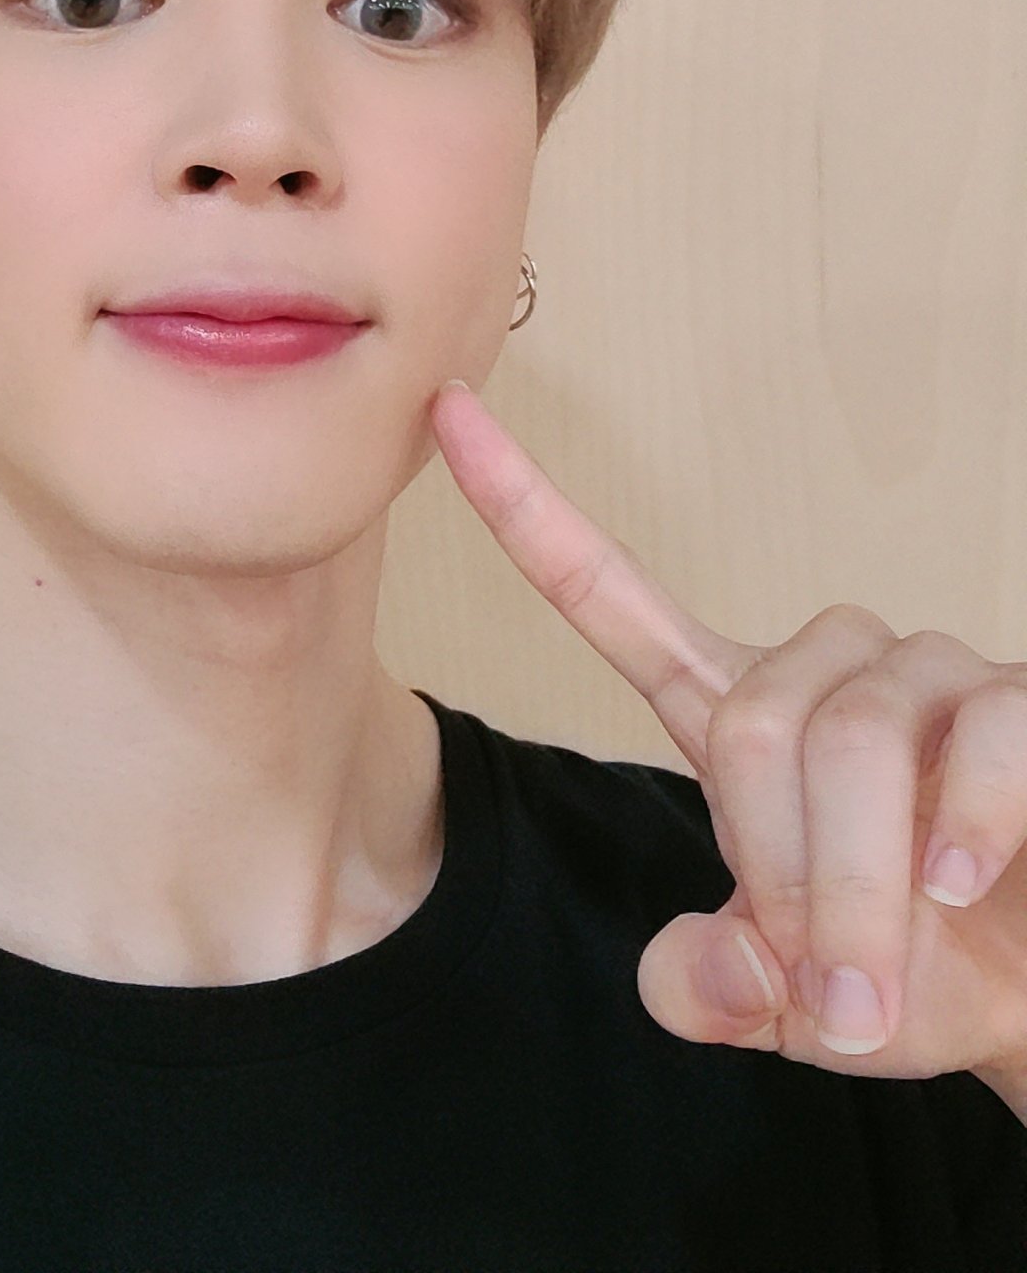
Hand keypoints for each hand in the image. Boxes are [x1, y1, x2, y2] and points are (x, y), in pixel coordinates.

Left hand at [430, 377, 1026, 1088]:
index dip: (525, 508)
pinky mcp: (1020, 694)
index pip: (607, 590)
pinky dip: (964, 825)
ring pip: (852, 735)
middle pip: (755, 722)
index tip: (446, 412)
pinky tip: (958, 885)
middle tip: (826, 990)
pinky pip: (980, 732)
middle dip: (781, 876)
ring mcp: (925, 673)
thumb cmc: (906, 977)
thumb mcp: (784, 1005)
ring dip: (862, 884)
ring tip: (881, 983)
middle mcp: (819, 666)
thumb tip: (707, 969)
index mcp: (729, 709)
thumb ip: (709, 986)